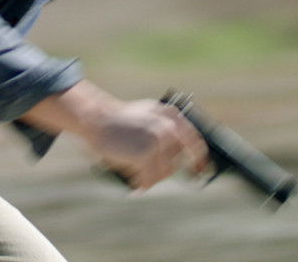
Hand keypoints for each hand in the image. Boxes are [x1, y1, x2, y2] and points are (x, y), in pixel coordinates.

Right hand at [19, 81, 209, 191]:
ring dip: (148, 178)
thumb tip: (181, 152)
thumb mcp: (148, 114)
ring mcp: (158, 141)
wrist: (97, 118)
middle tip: (148, 177)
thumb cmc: (120, 119)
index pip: (195, 142)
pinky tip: (134, 182)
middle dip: (161, 173)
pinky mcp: (147, 154)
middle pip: (175, 164)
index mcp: (171, 115)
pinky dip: (141, 183)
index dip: (199, 160)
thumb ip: (166, 127)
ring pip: (162, 174)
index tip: (200, 172)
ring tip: (134, 172)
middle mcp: (169, 127)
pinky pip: (149, 179)